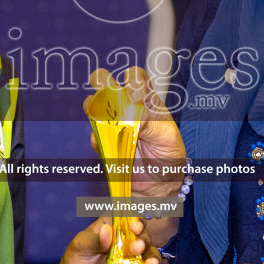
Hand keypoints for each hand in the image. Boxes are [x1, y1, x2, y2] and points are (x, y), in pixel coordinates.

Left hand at [58, 217, 163, 263]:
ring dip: (152, 258)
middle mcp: (126, 238)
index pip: (130, 217)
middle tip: (136, 249)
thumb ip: (93, 239)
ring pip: (150, 252)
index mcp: (113, 225)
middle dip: (144, 241)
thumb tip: (106, 230)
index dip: (136, 221)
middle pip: (143, 234)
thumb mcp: (80, 247)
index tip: (134, 228)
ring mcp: (133, 256)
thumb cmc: (76, 260)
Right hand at [86, 67, 185, 245]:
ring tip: (105, 121)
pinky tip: (111, 149)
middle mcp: (126, 108)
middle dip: (101, 81)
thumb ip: (153, 127)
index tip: (135, 96)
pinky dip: (99, 141)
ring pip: (94, 106)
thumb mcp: (168, 139)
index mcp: (147, 101)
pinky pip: (95, 137)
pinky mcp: (104, 143)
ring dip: (94, 108)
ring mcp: (112, 125)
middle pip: (107, 83)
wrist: (160, 185)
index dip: (132, 80)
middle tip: (106, 92)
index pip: (137, 78)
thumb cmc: (170, 156)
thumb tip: (135, 120)